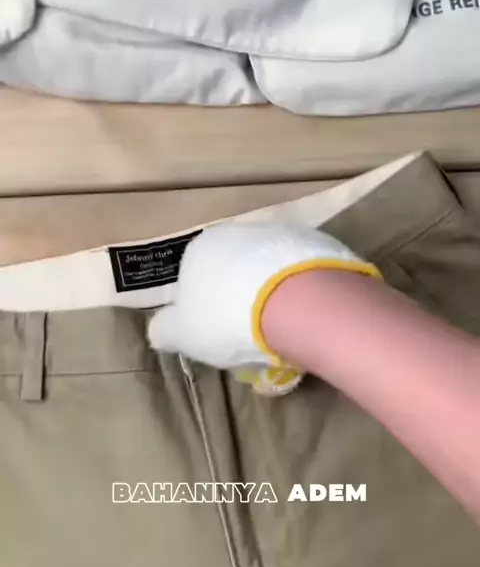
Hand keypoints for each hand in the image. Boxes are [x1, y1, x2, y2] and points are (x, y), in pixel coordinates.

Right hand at [148, 222, 378, 390]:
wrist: (296, 302)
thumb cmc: (227, 319)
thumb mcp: (182, 334)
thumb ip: (165, 329)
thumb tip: (160, 328)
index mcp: (201, 248)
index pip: (196, 277)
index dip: (205, 308)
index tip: (218, 334)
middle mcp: (239, 232)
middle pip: (236, 270)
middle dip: (242, 298)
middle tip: (253, 334)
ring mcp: (283, 234)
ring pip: (272, 268)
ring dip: (275, 292)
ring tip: (285, 329)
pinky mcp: (321, 244)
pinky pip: (305, 272)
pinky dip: (304, 291)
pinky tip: (309, 316)